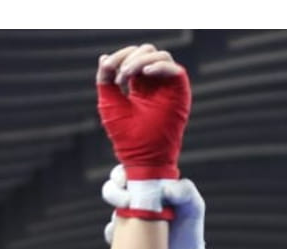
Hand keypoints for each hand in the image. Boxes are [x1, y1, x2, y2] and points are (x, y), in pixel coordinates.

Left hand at [96, 42, 190, 215]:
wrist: (142, 158)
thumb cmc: (126, 136)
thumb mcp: (109, 103)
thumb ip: (105, 79)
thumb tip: (105, 58)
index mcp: (141, 85)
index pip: (134, 56)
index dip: (120, 56)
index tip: (109, 71)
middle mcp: (157, 84)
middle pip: (148, 51)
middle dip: (130, 57)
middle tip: (119, 75)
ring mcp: (169, 88)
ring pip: (160, 56)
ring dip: (141, 61)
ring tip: (128, 76)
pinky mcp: (181, 95)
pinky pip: (176, 70)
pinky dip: (159, 66)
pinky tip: (145, 74)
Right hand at [103, 165, 210, 248]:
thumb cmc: (190, 231)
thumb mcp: (194, 207)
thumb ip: (186, 191)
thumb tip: (166, 190)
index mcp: (150, 189)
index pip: (128, 173)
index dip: (121, 173)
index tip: (126, 181)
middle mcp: (136, 203)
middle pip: (112, 189)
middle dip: (113, 191)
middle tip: (127, 201)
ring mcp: (128, 221)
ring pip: (110, 211)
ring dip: (115, 214)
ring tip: (131, 220)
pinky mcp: (123, 240)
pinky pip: (110, 234)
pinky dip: (114, 234)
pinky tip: (129, 239)